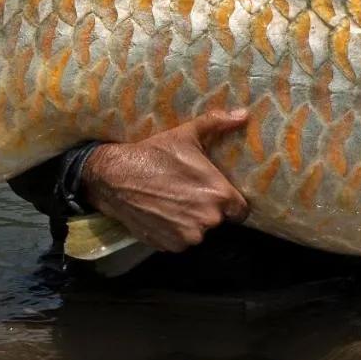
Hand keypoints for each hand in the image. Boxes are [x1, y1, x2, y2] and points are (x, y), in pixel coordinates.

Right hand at [81, 109, 249, 252]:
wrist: (116, 176)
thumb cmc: (154, 154)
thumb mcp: (187, 134)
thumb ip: (218, 123)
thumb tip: (244, 113)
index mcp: (218, 195)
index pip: (240, 211)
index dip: (231, 204)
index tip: (220, 195)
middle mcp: (207, 220)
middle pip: (217, 220)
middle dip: (207, 210)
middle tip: (190, 194)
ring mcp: (187, 236)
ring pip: (198, 232)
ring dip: (191, 222)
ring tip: (174, 203)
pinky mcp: (168, 246)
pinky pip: (179, 241)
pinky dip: (173, 232)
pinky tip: (162, 214)